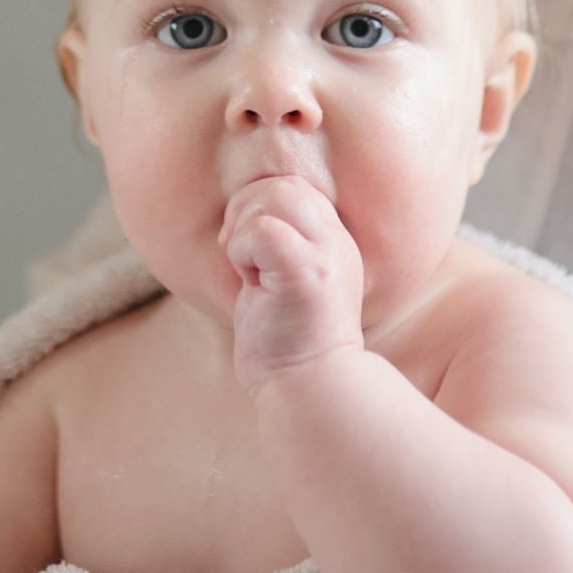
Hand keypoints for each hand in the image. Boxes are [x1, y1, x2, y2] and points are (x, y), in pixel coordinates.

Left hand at [219, 174, 363, 384]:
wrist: (307, 388)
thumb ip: (279, 244)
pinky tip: (250, 282)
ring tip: (246, 268)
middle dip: (245, 210)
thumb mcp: (288, 282)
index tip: (242, 245)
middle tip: (237, 253)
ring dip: (244, 230)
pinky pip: (265, 230)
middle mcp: (336, 243)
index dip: (259, 204)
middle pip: (285, 184)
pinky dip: (242, 250)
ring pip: (275, 196)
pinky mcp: (305, 274)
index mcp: (333, 242)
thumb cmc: (287, 342)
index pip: (296, 187)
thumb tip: (241, 211)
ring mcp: (325, 256)